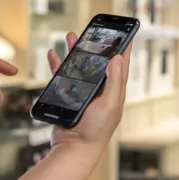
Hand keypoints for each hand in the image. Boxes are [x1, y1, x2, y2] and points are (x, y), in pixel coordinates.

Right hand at [46, 32, 130, 156]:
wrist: (73, 148)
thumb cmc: (95, 131)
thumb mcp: (110, 104)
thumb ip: (115, 81)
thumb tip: (118, 58)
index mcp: (113, 91)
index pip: (120, 65)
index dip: (123, 48)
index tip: (125, 32)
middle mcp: (99, 90)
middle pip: (97, 61)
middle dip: (95, 45)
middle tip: (93, 30)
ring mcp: (82, 92)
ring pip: (78, 65)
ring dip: (75, 51)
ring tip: (71, 36)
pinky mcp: (67, 95)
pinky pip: (61, 76)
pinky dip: (57, 64)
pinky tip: (53, 54)